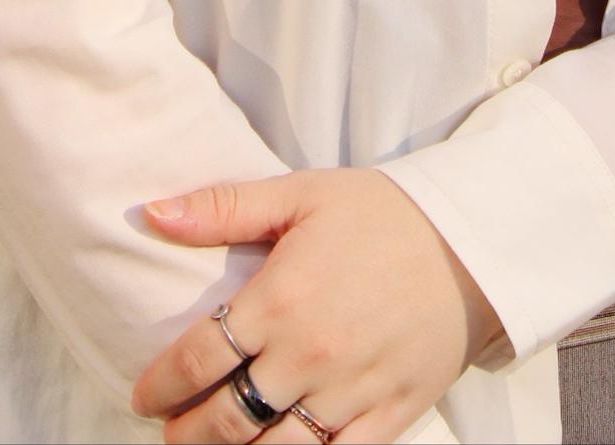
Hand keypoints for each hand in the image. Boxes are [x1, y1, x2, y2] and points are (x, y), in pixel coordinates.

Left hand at [130, 167, 504, 440]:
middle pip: (227, 418)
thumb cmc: (382, 214)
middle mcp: (310, 354)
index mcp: (283, 297)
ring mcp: (350, 393)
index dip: (162, 384)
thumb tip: (152, 213)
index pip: (200, 357)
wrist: (470, 242)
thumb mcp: (302, 194)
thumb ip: (223, 207)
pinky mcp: (388, 419)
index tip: (144, 395)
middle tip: (172, 431)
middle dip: (188, 433)